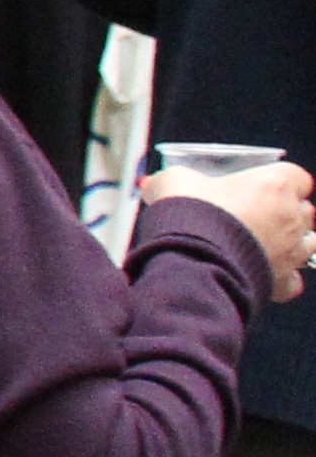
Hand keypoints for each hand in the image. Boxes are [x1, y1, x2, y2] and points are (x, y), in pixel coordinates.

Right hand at [148, 160, 313, 302]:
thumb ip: (172, 179)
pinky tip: (264, 273)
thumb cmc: (191, 218)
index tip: (259, 184)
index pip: (296, 176)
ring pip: (308, 242)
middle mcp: (290, 216)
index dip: (278, 180)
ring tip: (261, 243)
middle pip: (303, 209)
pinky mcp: (281, 280)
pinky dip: (283, 278)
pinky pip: (293, 280)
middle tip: (253, 214)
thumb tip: (156, 184)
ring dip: (289, 242)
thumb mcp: (173, 182)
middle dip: (284, 211)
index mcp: (273, 185)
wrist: (190, 262)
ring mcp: (290, 250)